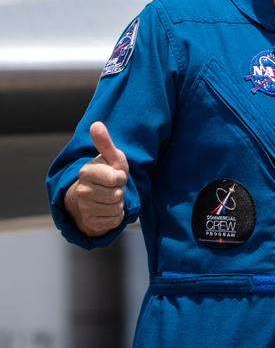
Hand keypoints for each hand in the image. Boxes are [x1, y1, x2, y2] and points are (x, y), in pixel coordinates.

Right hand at [64, 121, 129, 236]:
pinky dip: (117, 215)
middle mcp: (81, 190)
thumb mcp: (112, 157)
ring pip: (115, 208)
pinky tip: (109, 208)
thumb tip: (95, 124)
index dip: (121, 177)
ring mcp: (83, 208)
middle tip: (113, 187)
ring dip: (118, 203)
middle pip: (116, 195)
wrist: (99, 193)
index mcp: (86, 171)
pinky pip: (114, 221)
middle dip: (120, 191)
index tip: (116, 174)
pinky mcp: (89, 222)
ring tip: (111, 196)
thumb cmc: (109, 171)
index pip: (116, 178)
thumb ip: (105, 142)